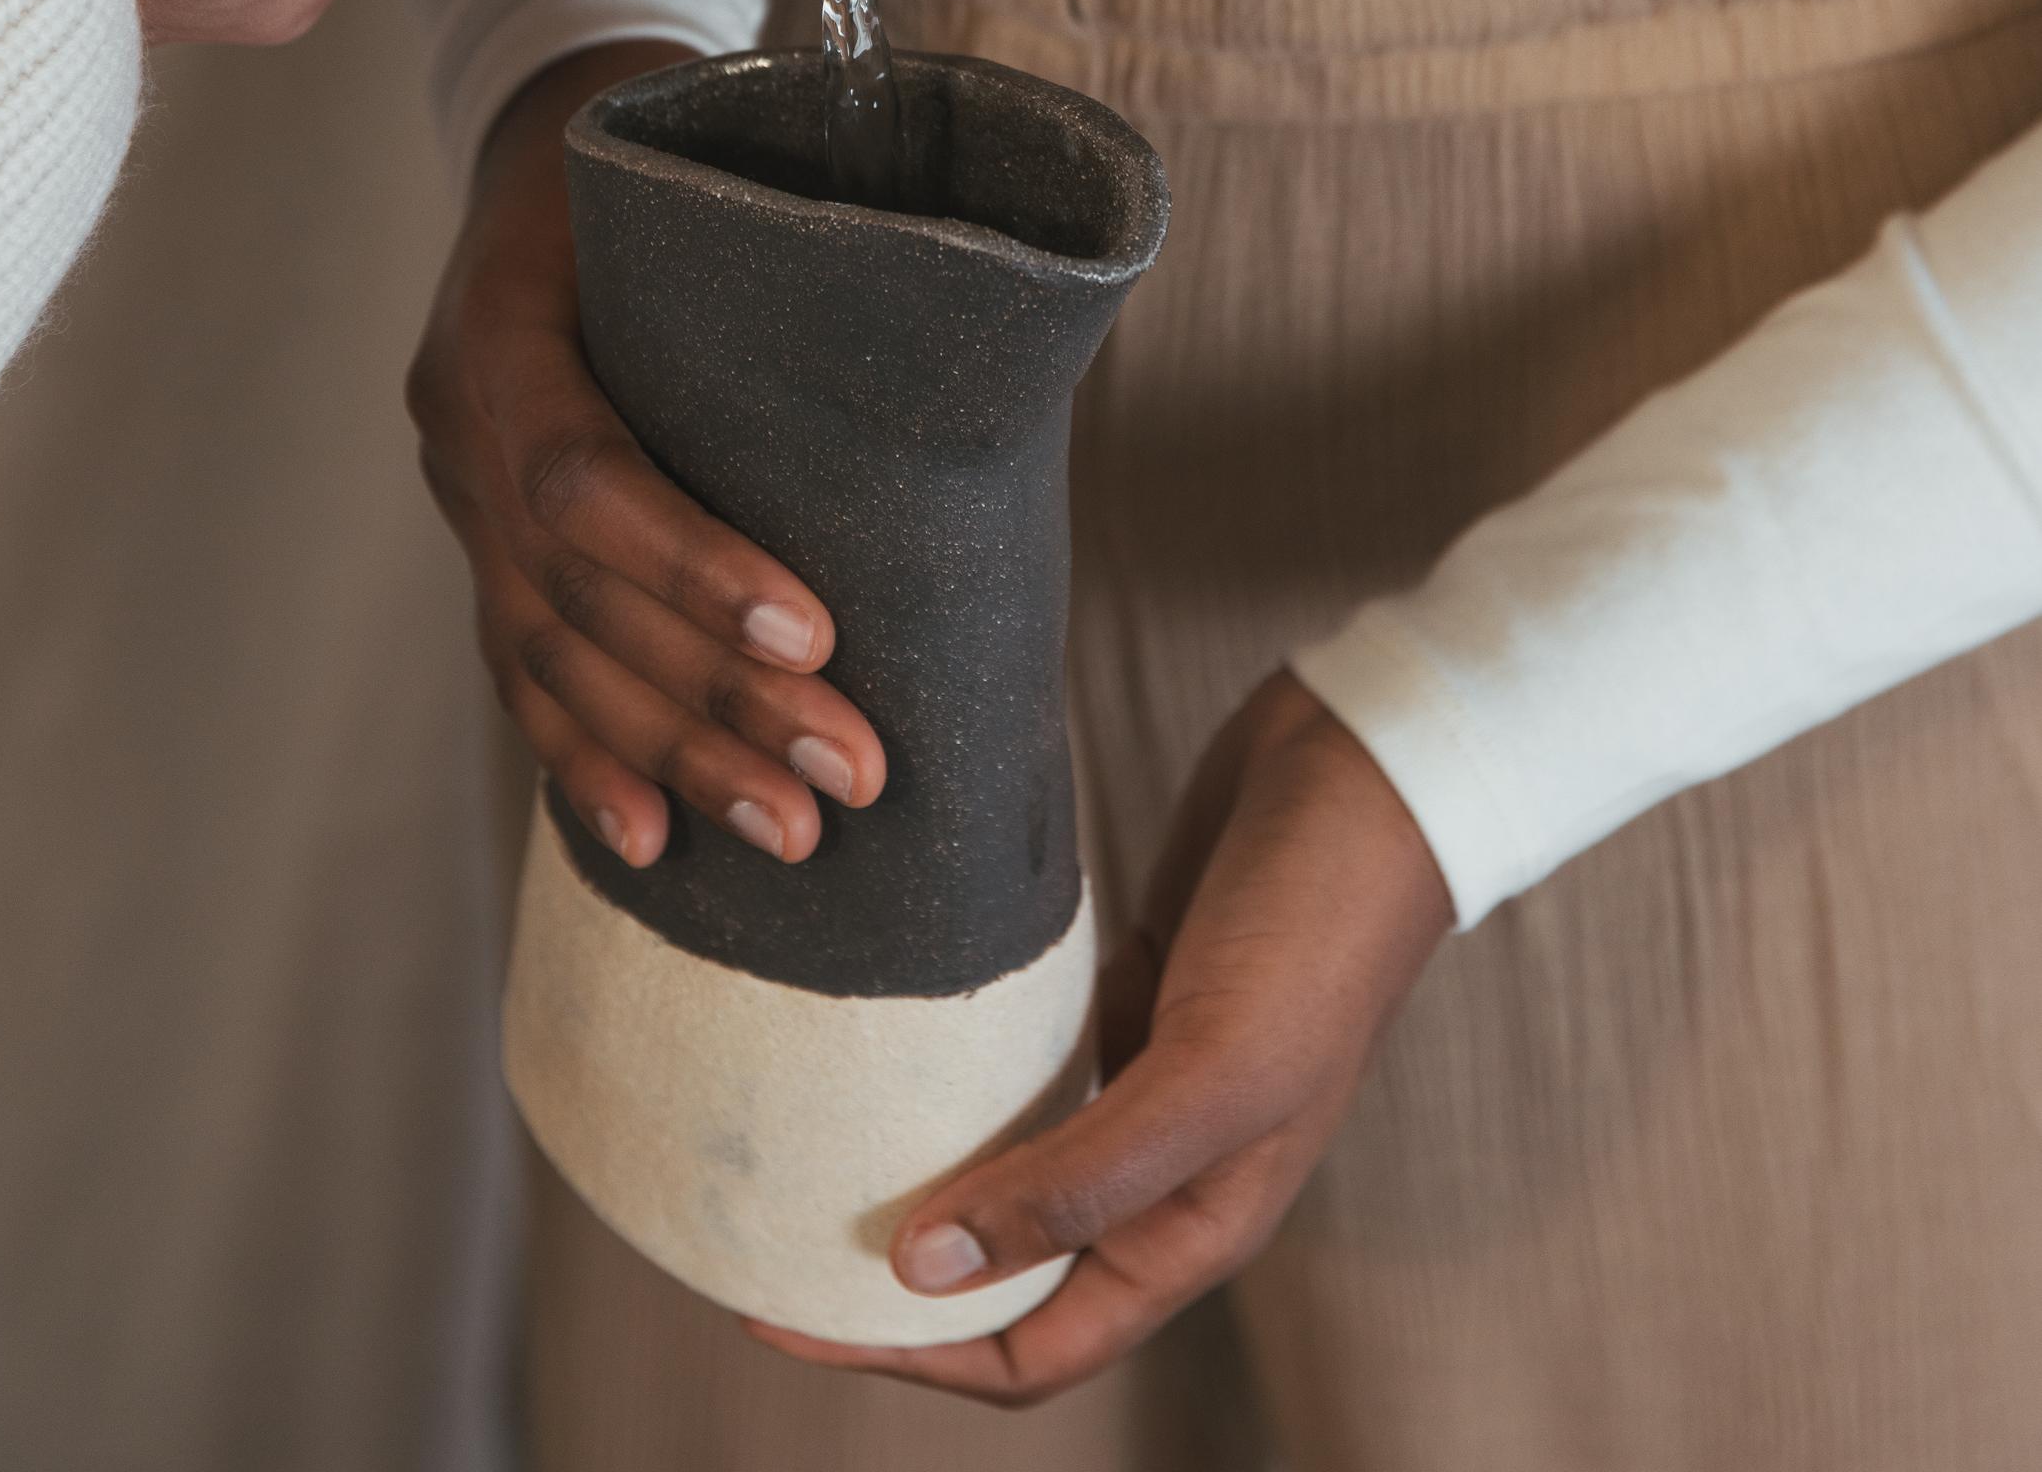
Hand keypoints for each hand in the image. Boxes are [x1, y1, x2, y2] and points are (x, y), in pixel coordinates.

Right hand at [408, 45, 888, 867]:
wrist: (541, 137)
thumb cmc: (667, 152)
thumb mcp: (709, 172)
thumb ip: (798, 257)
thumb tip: (988, 340)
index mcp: (504, 323)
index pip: (582, 473)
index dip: (692, 567)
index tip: (814, 635)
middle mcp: (462, 421)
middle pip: (580, 596)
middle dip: (718, 702)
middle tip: (851, 774)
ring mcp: (459, 496)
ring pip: (555, 658)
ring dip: (678, 759)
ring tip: (797, 833)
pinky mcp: (480, 548)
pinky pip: (521, 674)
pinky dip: (588, 764)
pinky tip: (653, 843)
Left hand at [754, 670, 1450, 1400]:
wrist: (1369, 772)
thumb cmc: (1314, 929)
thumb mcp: (1209, 1071)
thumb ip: (1076, 1181)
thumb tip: (924, 1275)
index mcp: (1196, 1227)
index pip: (1032, 1351)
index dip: (906, 1355)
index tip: (779, 1313)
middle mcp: (1165, 1173)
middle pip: (1004, 1276)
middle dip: (885, 1285)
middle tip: (757, 1237)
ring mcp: (1146, 1079)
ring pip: (1005, 1168)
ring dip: (914, 1176)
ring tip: (800, 1148)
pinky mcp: (1125, 991)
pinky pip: (1021, 1067)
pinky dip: (952, 1071)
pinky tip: (886, 1036)